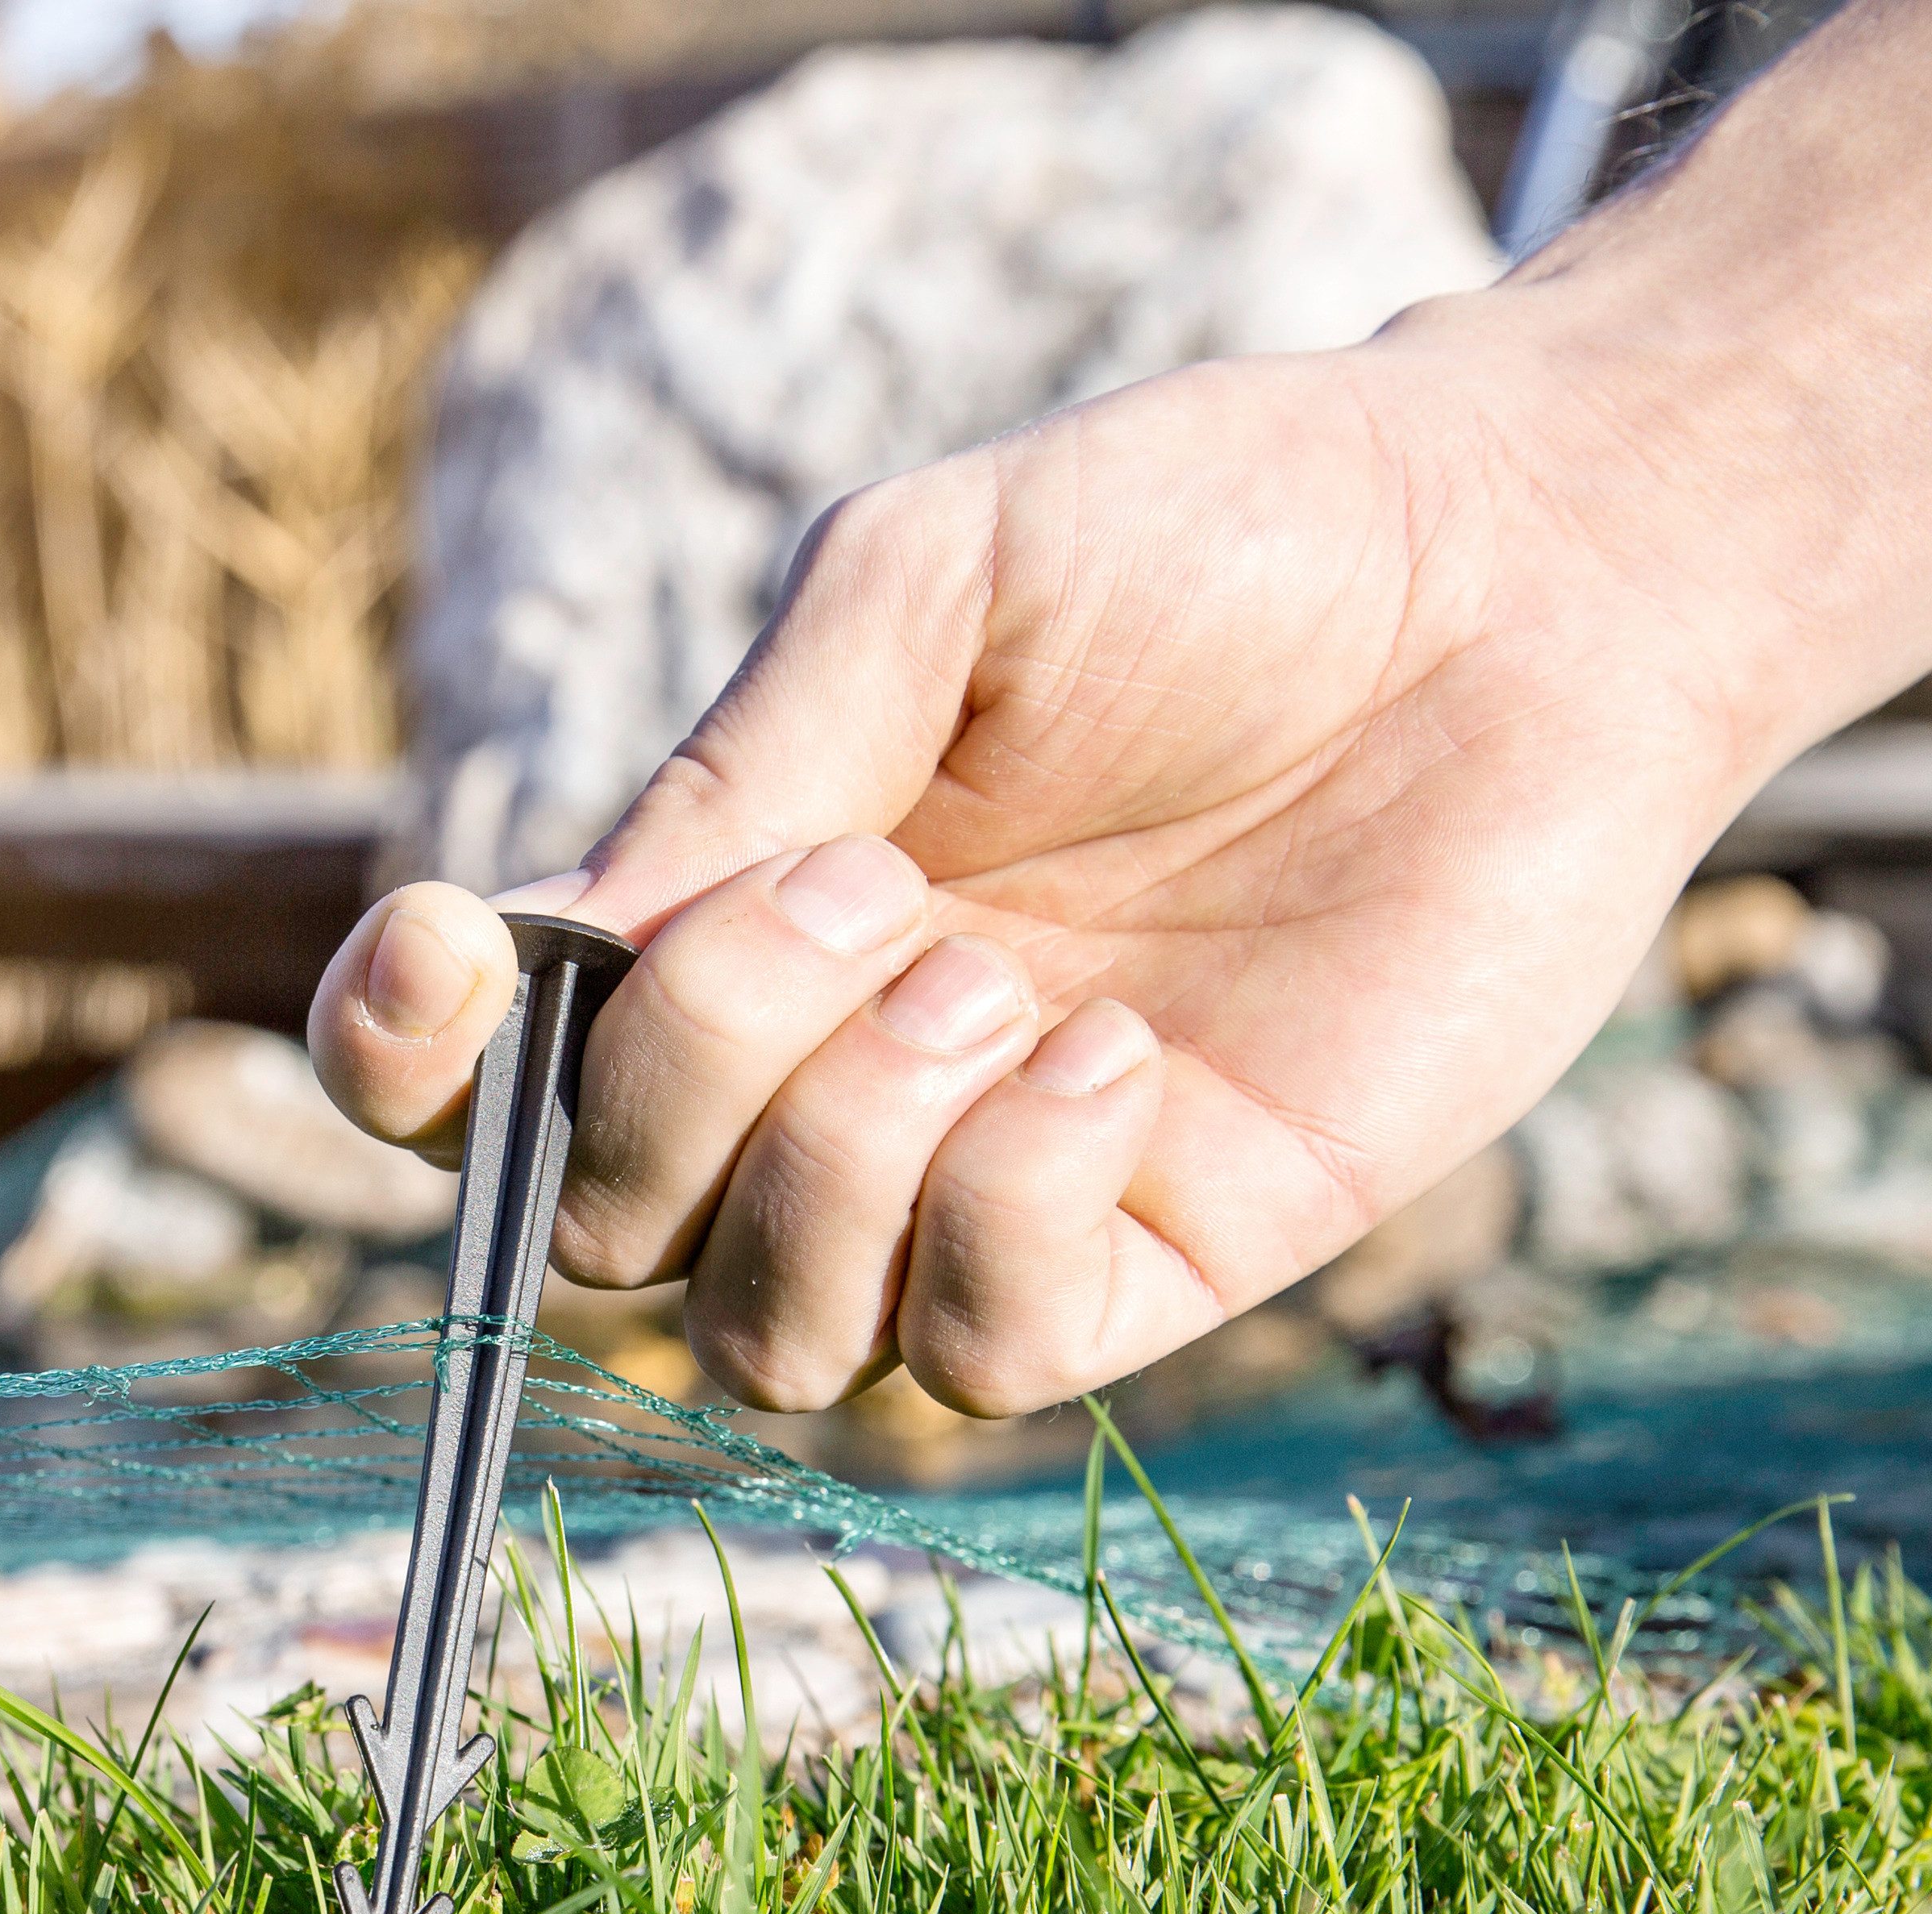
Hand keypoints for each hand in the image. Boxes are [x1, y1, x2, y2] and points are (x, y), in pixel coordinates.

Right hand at [309, 331, 1779, 1415]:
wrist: (1530, 575)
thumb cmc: (1229, 535)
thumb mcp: (937, 581)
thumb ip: (748, 763)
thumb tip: (577, 958)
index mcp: (737, 913)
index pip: (484, 1077)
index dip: (402, 1068)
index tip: (449, 958)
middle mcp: (828, 1081)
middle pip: (601, 1226)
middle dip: (690, 1071)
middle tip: (877, 886)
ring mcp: (981, 1188)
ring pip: (766, 1335)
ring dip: (839, 1157)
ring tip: (1000, 979)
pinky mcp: (1160, 1264)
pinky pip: (978, 1359)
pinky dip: (1001, 1215)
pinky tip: (1115, 1061)